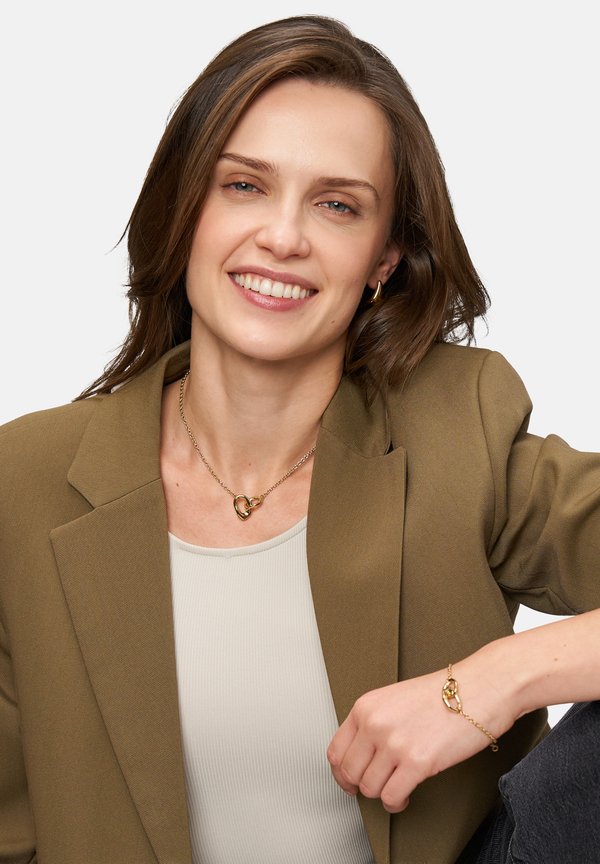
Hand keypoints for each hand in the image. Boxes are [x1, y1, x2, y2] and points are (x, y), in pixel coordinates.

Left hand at [326, 658, 513, 812]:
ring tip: (395, 789)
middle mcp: (375, 723)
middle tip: (374, 787)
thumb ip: (374, 723)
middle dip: (361, 786)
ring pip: (369, 788)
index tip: (349, 781)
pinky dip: (396, 803)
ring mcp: (394, 743)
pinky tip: (405, 796)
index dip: (341, 773)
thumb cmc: (444, 694)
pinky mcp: (417, 762)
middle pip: (350, 773)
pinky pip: (392, 796)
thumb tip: (362, 754)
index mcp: (366, 706)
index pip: (336, 750)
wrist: (479, 689)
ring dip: (382, 795)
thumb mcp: (395, 699)